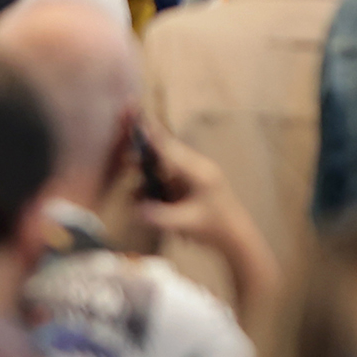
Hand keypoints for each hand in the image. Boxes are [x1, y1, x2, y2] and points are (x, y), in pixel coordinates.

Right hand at [136, 121, 279, 330]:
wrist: (234, 236)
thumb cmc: (214, 227)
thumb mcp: (186, 223)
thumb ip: (160, 216)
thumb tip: (135, 208)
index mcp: (198, 171)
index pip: (170, 149)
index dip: (152, 135)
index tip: (136, 119)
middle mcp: (194, 168)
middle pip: (164, 152)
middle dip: (143, 150)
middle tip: (122, 150)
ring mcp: (191, 176)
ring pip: (163, 165)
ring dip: (145, 168)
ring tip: (126, 168)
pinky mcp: (187, 186)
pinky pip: (165, 178)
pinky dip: (150, 182)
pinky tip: (137, 193)